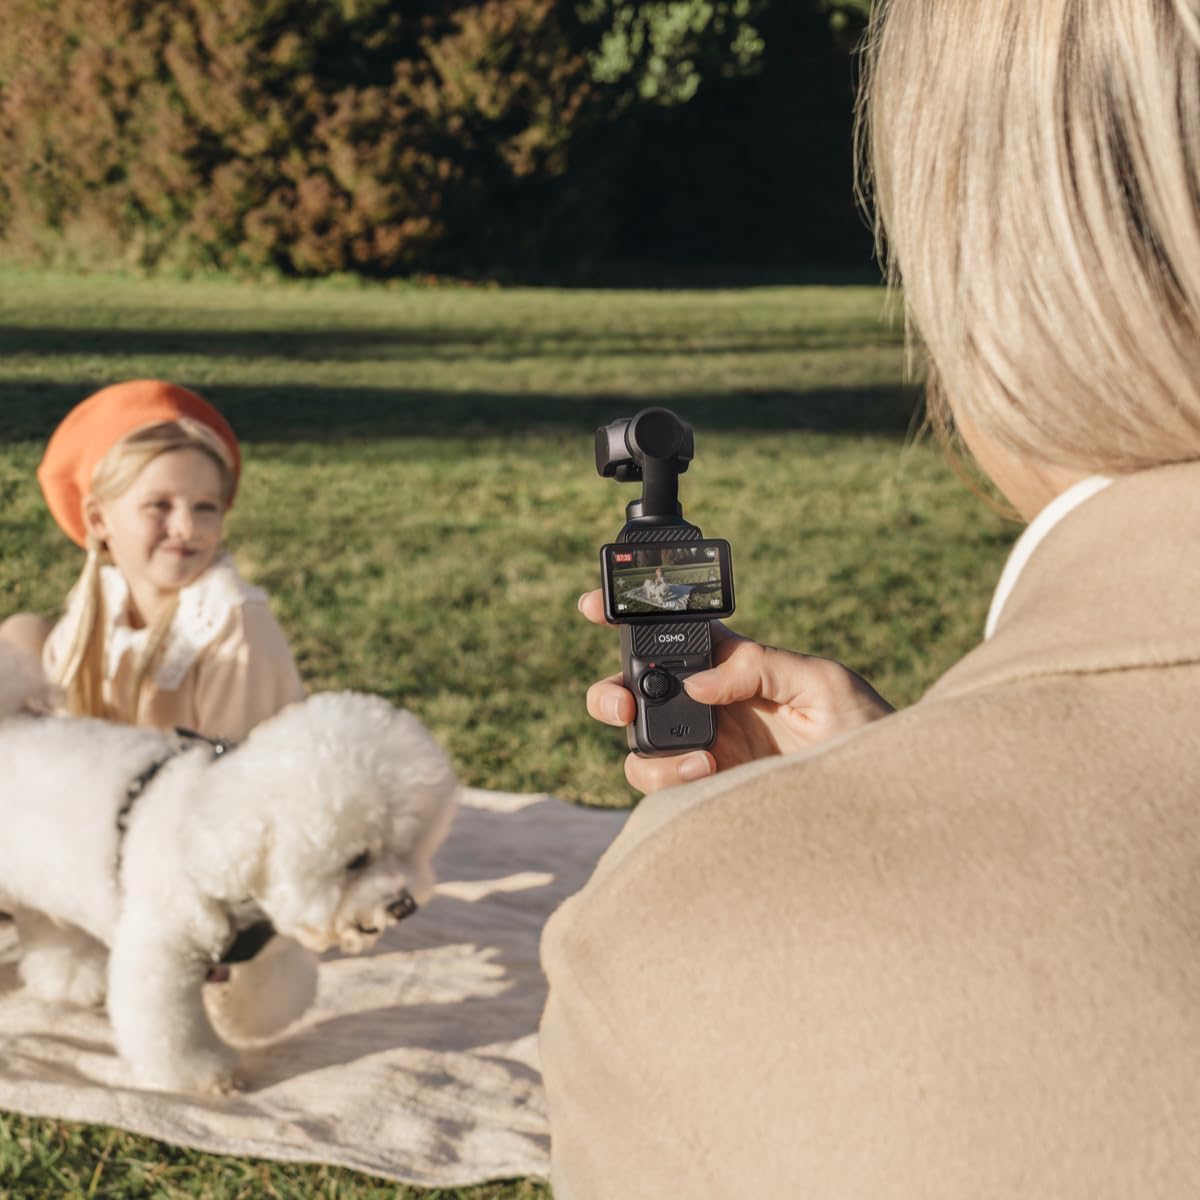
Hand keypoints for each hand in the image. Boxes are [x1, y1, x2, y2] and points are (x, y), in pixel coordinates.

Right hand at [580, 590, 893, 794]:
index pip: (672, 632)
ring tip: (700, 759)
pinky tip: (706, 775)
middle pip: (635, 690)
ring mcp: (704, 750)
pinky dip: (666, 780)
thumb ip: (759, 666)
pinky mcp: (706, 792)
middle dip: (610, 692)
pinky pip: (659, 785)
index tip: (595, 606)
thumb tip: (699, 681)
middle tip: (621, 702)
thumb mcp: (822, 682)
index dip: (627, 615)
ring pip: (638, 743)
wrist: (882, 801)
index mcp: (734, 664)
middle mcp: (710, 705)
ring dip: (646, 746)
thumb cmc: (864, 730)